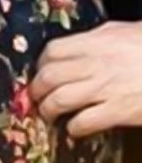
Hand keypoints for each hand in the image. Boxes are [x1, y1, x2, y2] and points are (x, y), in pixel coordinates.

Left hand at [32, 23, 141, 137]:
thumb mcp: (124, 32)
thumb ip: (99, 39)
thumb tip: (80, 46)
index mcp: (97, 41)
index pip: (52, 51)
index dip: (41, 64)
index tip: (42, 73)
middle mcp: (96, 63)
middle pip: (48, 77)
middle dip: (37, 90)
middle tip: (37, 98)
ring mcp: (106, 88)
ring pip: (59, 100)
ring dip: (48, 111)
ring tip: (49, 116)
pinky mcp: (118, 110)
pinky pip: (83, 122)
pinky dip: (73, 128)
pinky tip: (75, 129)